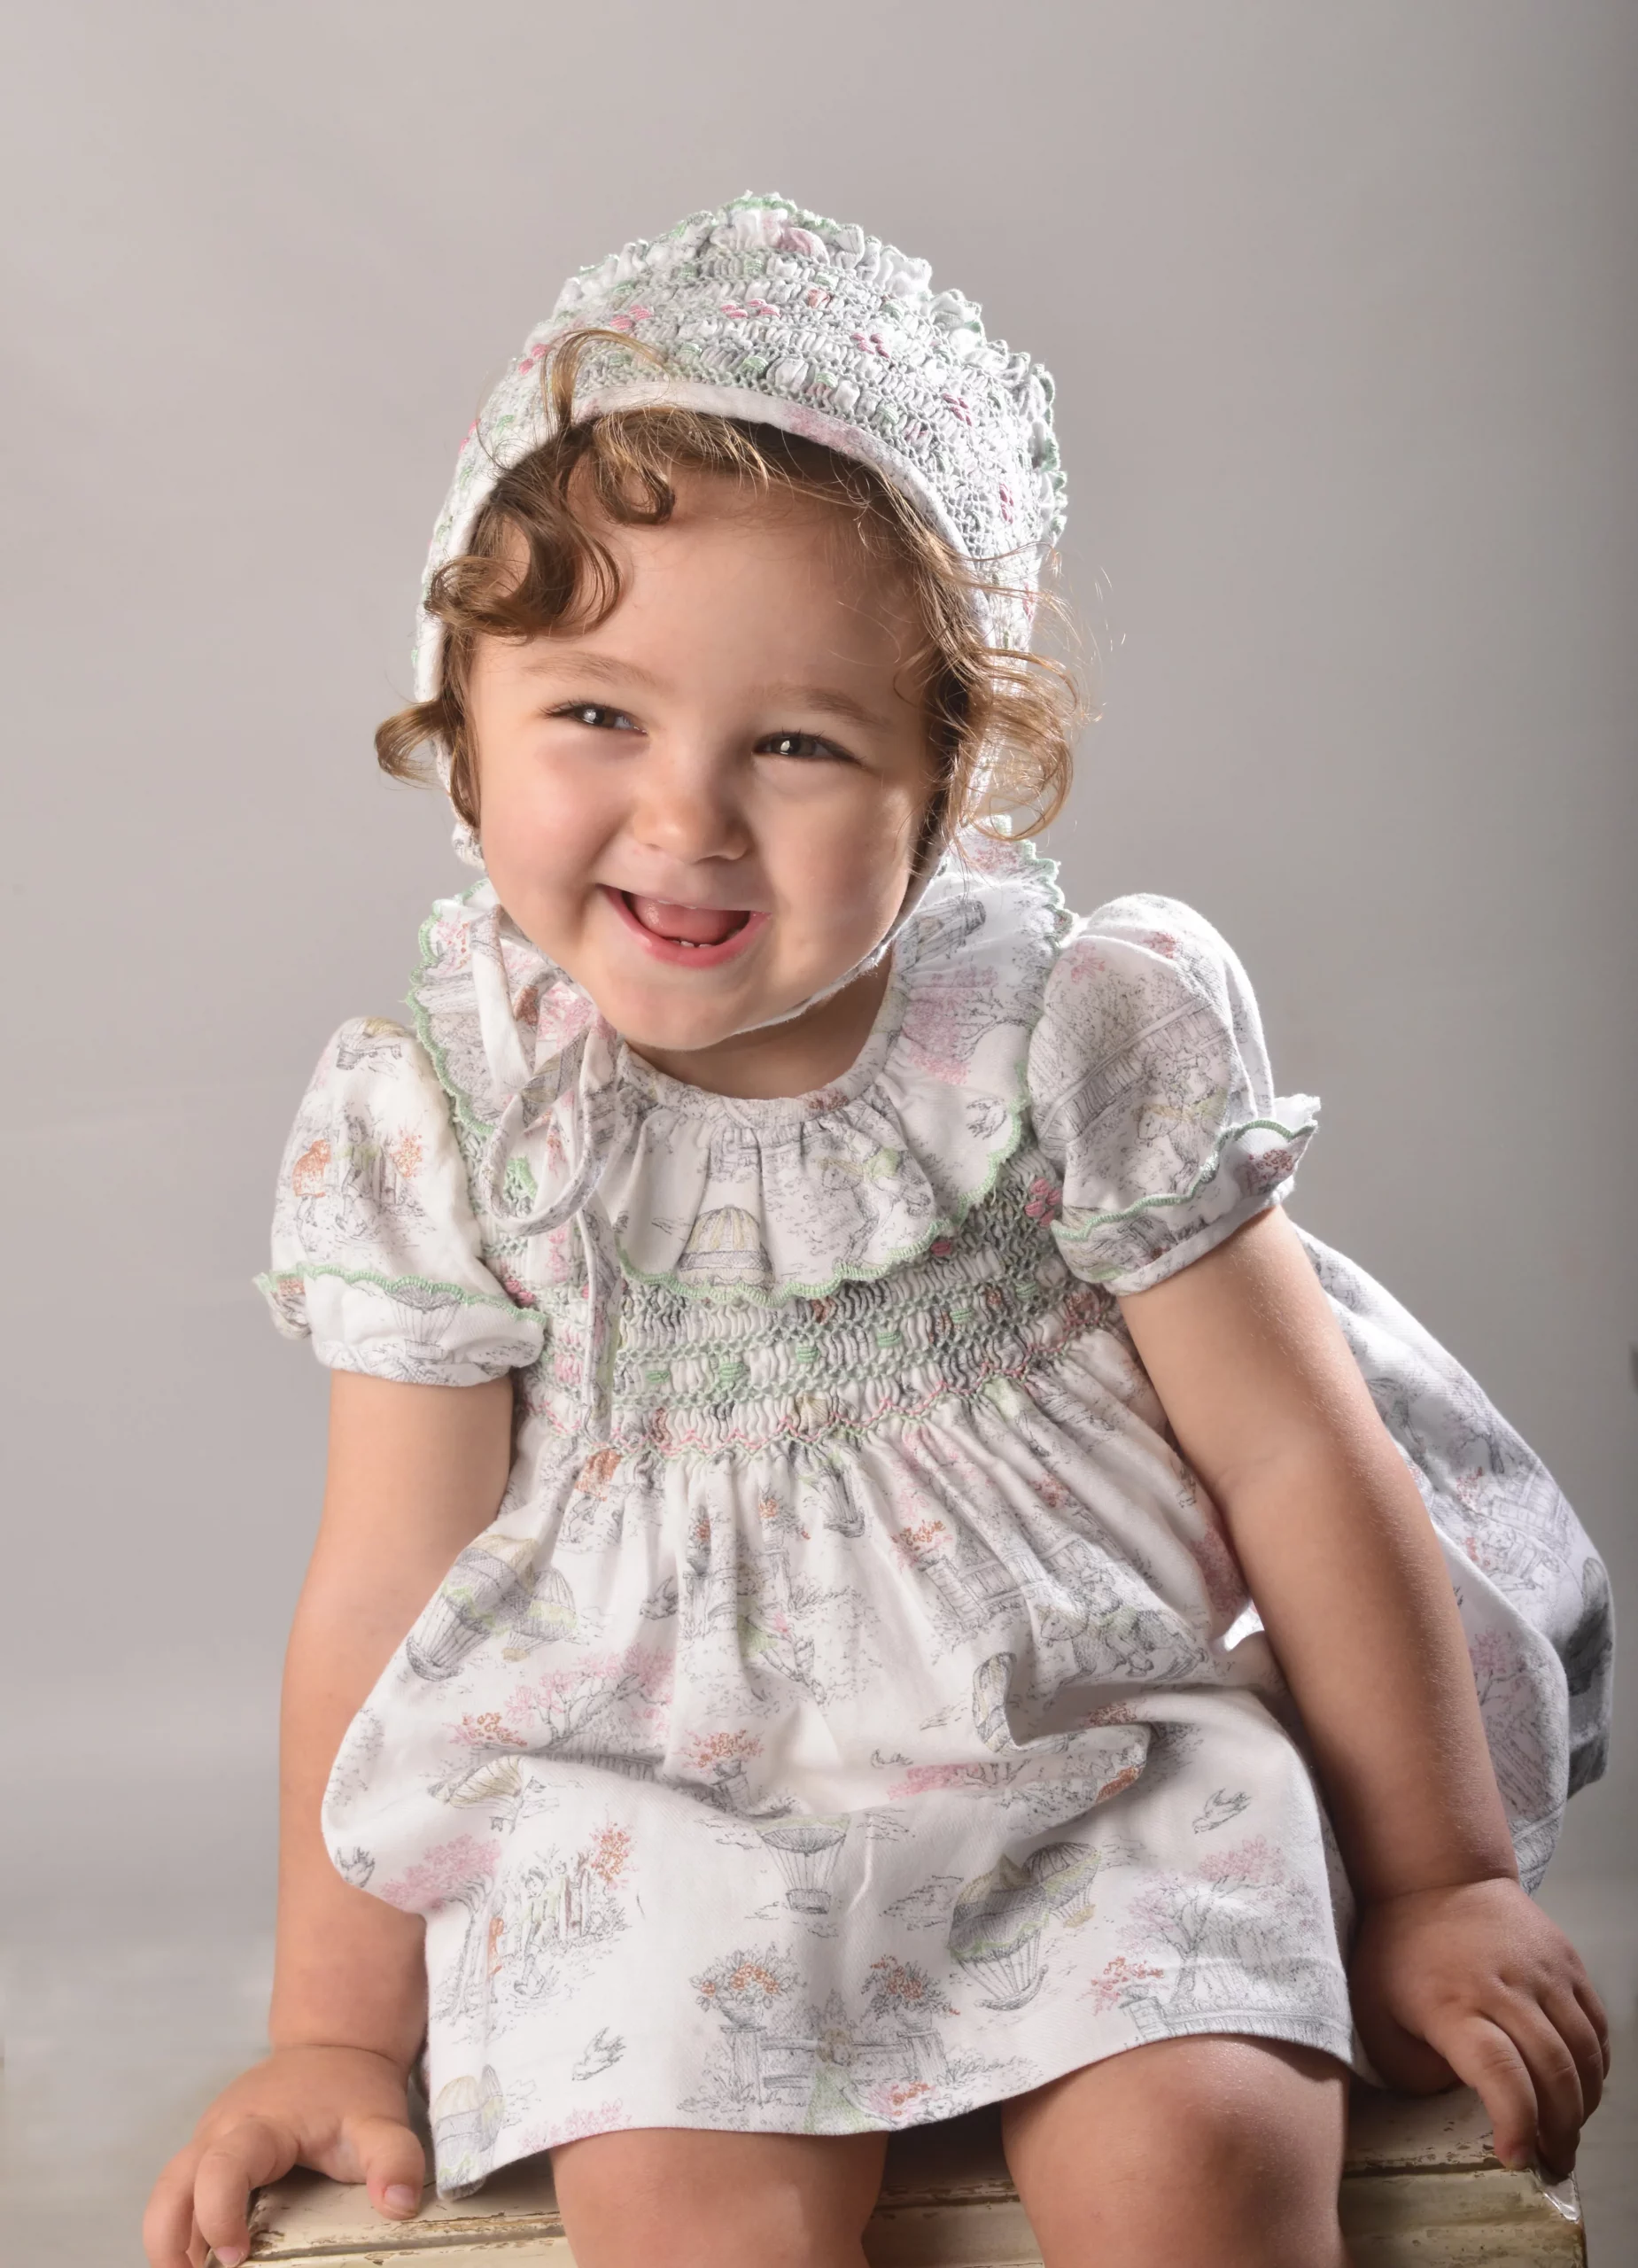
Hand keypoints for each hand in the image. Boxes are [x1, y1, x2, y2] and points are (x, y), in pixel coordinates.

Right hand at [142, 2044, 424, 2267]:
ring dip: (168, 2239)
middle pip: (171, 2187)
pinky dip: (180, 2228)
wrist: (333, 2048)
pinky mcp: (209, 2151)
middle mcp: (222, 2131)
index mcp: (259, 2125)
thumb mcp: (381, 2120)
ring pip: (166, 2191)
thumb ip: (393, 2159)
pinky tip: (200, 2259)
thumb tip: (398, 2205)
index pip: (221, 2168)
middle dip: (169, 2240)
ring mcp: (210, 2140)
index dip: (218, 2214)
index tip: (234, 2254)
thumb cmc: (352, 2089)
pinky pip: (181, 2192)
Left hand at [1350, 1876, 1610, 2176]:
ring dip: (1583, 2105)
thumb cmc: (1398, 1953)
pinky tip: (1580, 2090)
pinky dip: (1596, 2068)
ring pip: (1584, 2053)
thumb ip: (1412, 2069)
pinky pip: (1597, 2027)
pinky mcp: (1567, 1962)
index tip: (1515, 2158)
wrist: (1436, 1879)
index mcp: (1451, 2003)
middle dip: (1558, 2131)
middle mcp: (1504, 1986)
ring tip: (1567, 2134)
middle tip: (1551, 2163)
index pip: (1499, 2070)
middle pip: (1552, 2070)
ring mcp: (1542, 1971)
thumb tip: (1460, 2101)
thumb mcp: (1375, 2014)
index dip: (1516, 2121)